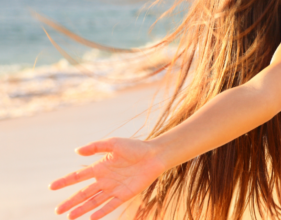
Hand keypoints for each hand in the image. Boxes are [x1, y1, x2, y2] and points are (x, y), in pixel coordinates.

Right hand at [50, 137, 165, 219]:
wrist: (154, 155)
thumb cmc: (135, 147)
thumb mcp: (113, 143)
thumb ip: (96, 146)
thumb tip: (77, 151)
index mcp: (100, 167)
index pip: (78, 176)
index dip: (65, 181)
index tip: (51, 186)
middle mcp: (105, 179)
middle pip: (84, 192)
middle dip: (70, 201)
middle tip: (58, 210)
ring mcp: (114, 188)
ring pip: (94, 201)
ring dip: (82, 209)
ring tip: (70, 217)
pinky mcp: (125, 194)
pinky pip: (111, 205)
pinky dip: (101, 211)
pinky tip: (91, 217)